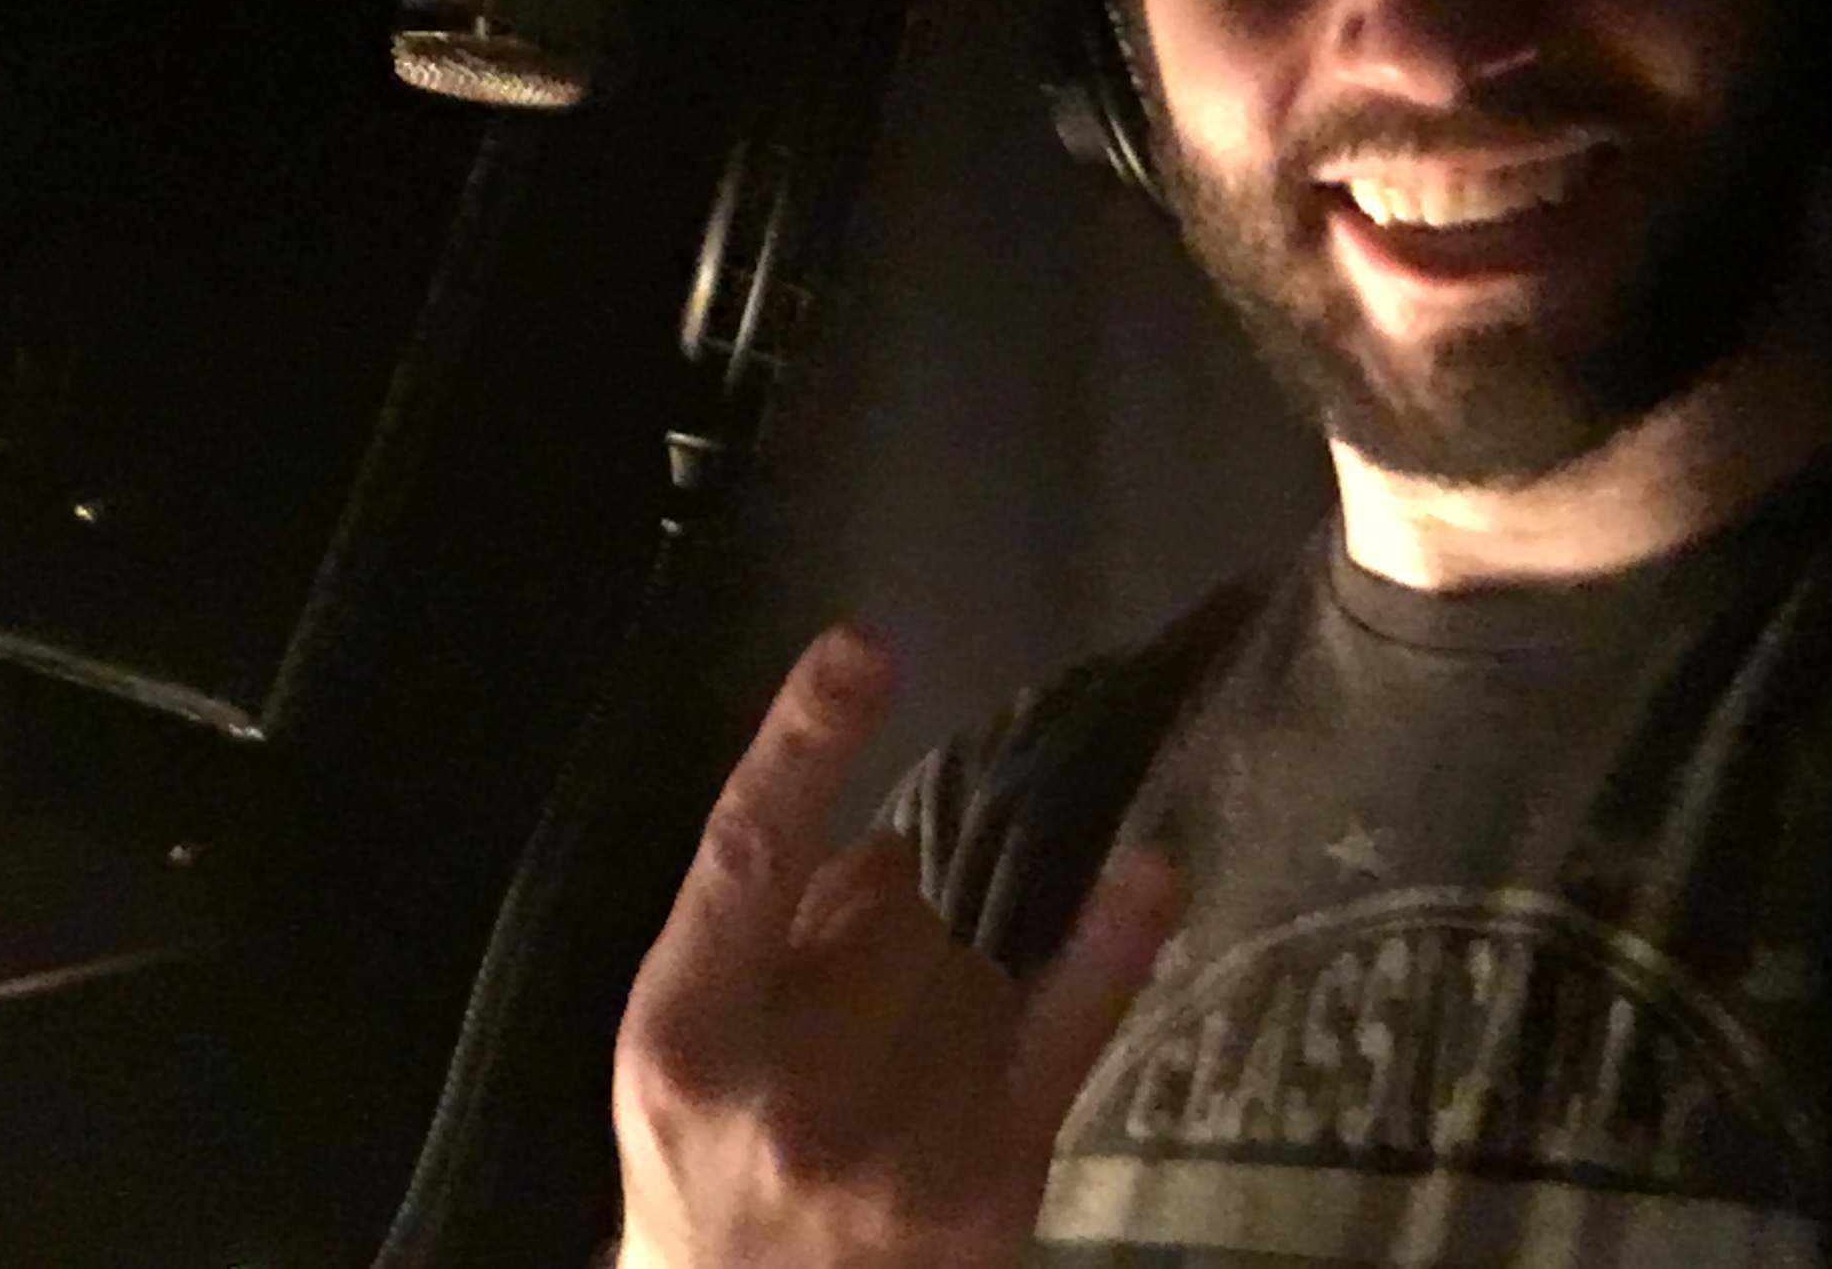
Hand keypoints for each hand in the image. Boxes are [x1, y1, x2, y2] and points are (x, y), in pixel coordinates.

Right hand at [611, 625, 1182, 1268]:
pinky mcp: (997, 1183)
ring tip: (890, 1078)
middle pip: (897, 908)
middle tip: (842, 1007)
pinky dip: (1111, 943)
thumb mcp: (679, 1044)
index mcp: (686, 1036)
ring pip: (975, 963)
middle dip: (883, 926)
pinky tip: (1152, 870)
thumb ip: (764, 929)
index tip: (859, 649)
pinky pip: (1071, 1024)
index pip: (747, 857)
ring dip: (948, 985)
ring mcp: (906, 1145)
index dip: (802, 745)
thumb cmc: (698, 1165)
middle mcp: (794, 1093)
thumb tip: (893, 850)